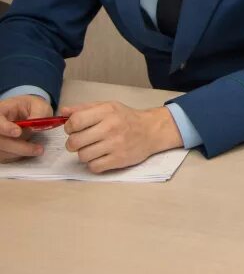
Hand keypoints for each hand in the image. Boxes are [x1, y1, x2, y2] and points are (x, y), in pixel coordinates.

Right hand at [0, 94, 52, 161]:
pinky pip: (6, 157)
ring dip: (21, 152)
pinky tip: (30, 150)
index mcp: (1, 111)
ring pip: (3, 151)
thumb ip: (39, 113)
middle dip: (19, 146)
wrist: (26, 113)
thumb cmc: (31, 107)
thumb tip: (34, 125)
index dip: (6, 128)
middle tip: (39, 149)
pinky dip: (19, 155)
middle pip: (0, 140)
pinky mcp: (0, 150)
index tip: (18, 132)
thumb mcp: (39, 105)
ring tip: (38, 149)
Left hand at [61, 101, 181, 172]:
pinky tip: (100, 157)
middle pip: (75, 142)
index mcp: (107, 112)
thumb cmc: (126, 118)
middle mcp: (111, 127)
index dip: (69, 127)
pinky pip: (94, 167)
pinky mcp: (119, 160)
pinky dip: (94, 164)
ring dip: (84, 154)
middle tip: (81, 141)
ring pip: (82, 156)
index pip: (75, 122)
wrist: (151, 131)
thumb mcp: (107, 106)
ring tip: (93, 149)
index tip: (74, 129)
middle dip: (73, 143)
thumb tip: (62, 112)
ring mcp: (116, 145)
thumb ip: (84, 108)